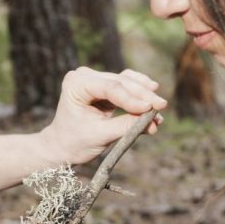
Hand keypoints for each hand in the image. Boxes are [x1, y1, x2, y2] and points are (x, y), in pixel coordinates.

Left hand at [40, 67, 166, 165]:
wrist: (62, 147)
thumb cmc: (75, 142)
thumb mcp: (100, 135)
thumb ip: (125, 125)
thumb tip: (152, 120)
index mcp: (77, 83)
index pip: (110, 88)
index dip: (132, 99)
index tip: (150, 109)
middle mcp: (85, 76)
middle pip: (121, 82)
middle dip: (143, 96)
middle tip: (162, 106)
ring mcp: (96, 79)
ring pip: (127, 82)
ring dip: (145, 95)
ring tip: (160, 109)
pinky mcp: (105, 87)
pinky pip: (127, 87)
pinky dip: (140, 95)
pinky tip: (153, 102)